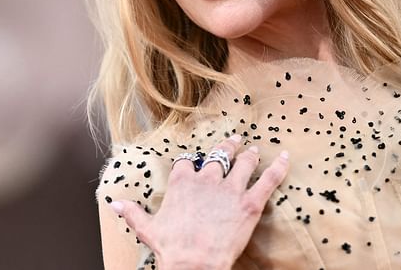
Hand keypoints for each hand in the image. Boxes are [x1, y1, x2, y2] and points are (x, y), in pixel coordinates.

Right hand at [108, 134, 289, 269]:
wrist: (195, 264)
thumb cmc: (172, 247)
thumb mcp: (147, 228)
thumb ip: (132, 212)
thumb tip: (114, 203)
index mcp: (183, 181)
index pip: (186, 162)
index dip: (191, 163)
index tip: (195, 164)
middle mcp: (207, 178)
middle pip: (218, 156)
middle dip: (226, 149)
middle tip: (234, 142)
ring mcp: (230, 189)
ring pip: (244, 163)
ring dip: (249, 155)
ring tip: (253, 150)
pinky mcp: (250, 203)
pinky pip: (268, 180)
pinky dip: (278, 168)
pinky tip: (285, 158)